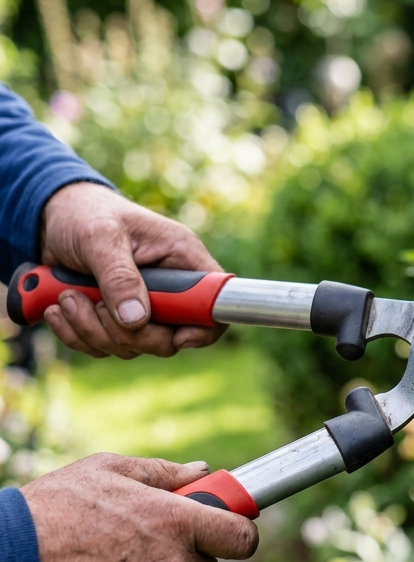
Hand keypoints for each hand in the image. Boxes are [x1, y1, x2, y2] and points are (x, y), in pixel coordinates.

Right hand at [21, 454, 258, 561]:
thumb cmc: (57, 506)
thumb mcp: (111, 469)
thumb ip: (166, 472)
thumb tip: (204, 472)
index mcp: (178, 522)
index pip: (243, 539)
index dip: (240, 533)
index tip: (231, 527)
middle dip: (192, 556)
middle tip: (157, 539)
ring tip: (112, 557)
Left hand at [39, 182, 225, 357]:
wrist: (52, 218)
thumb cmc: (86, 214)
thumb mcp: (101, 237)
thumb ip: (119, 277)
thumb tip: (136, 320)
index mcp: (182, 259)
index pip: (214, 302)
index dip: (204, 327)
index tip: (177, 336)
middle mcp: (169, 287)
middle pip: (170, 338)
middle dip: (128, 334)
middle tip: (95, 307)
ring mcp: (143, 307)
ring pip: (132, 346)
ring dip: (92, 330)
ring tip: (66, 298)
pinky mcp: (115, 319)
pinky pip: (103, 347)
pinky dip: (76, 335)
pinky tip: (57, 309)